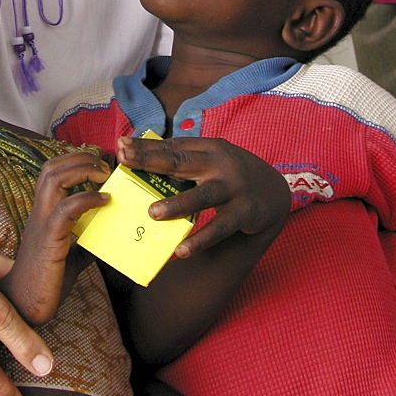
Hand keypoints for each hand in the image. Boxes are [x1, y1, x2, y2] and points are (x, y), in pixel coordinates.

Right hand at [0, 151, 109, 322]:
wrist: (24, 305)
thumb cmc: (47, 279)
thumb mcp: (72, 254)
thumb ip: (87, 240)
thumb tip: (111, 235)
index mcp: (44, 212)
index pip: (52, 172)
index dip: (74, 159)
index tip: (100, 163)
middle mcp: (40, 212)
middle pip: (51, 167)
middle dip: (80, 157)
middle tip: (104, 165)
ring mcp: (42, 223)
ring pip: (53, 179)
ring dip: (82, 169)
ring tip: (103, 174)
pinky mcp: (49, 239)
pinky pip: (65, 209)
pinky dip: (86, 199)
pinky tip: (104, 200)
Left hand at [116, 136, 289, 257]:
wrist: (275, 191)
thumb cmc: (231, 175)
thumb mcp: (211, 161)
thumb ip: (184, 161)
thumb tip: (143, 161)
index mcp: (209, 148)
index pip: (172, 147)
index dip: (146, 146)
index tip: (120, 145)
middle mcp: (221, 163)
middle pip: (181, 162)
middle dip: (151, 161)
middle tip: (124, 161)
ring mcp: (235, 187)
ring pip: (203, 195)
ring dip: (177, 204)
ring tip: (151, 213)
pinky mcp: (246, 211)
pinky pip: (221, 227)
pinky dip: (202, 239)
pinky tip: (182, 250)